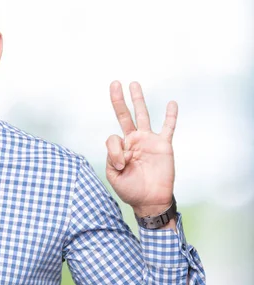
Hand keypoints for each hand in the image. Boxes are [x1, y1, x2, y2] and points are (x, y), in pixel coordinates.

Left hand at [105, 81, 176, 216]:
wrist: (150, 200)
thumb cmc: (130, 190)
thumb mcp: (113, 176)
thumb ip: (112, 158)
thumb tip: (122, 149)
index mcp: (120, 148)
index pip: (113, 137)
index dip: (115, 151)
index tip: (120, 165)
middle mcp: (134, 140)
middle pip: (125, 115)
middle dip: (119, 99)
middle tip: (114, 83)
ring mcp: (149, 141)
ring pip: (143, 115)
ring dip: (138, 99)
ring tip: (134, 84)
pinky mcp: (163, 145)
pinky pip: (168, 128)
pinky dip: (171, 116)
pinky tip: (172, 103)